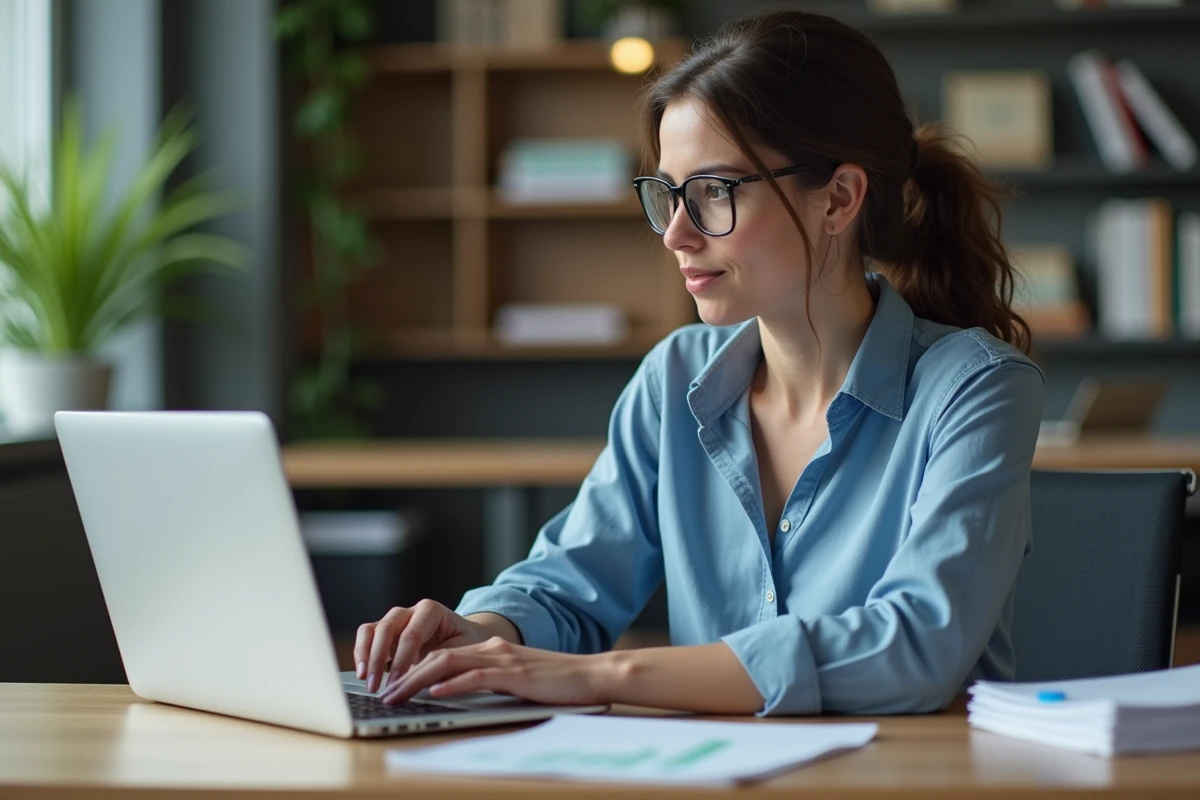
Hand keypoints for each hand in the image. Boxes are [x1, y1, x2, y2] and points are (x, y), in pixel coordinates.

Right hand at [354, 599, 487, 692]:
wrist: (463, 635)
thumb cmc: (463, 643)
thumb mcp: (459, 652)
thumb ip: (442, 665)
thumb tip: (424, 686)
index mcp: (431, 611)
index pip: (412, 634)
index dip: (402, 660)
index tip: (397, 683)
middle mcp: (410, 611)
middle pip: (387, 628)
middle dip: (379, 659)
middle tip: (376, 686)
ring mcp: (395, 619)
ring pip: (371, 629)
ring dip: (365, 655)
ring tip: (364, 679)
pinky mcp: (384, 631)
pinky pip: (366, 636)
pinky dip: (362, 653)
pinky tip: (363, 673)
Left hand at [377, 636, 611, 706]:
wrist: (593, 676)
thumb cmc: (558, 684)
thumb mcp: (518, 681)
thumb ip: (491, 682)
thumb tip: (459, 695)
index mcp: (492, 651)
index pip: (443, 656)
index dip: (414, 670)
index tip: (394, 687)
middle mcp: (492, 650)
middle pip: (438, 657)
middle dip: (406, 674)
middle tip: (385, 693)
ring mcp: (503, 660)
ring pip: (449, 664)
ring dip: (418, 680)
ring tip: (397, 695)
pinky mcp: (514, 674)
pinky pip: (476, 678)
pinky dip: (452, 685)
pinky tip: (434, 693)